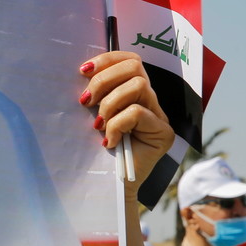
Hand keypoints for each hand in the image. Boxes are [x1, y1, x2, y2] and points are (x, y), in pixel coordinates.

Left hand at [78, 51, 173, 194]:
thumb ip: (94, 95)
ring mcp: (159, 116)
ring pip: (138, 86)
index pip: (130, 60)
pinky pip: (137, 113)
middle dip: (104, 80)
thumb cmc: (97, 151)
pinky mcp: (163, 133)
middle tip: (86, 102)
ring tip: (99, 124)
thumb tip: (81, 73)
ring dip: (110, 103)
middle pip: (136, 67)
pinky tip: (109, 141)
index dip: (108, 59)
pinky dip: (116, 125)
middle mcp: (150, 100)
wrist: (110, 185)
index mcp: (133, 92)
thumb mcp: (93, 116)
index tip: (83, 71)